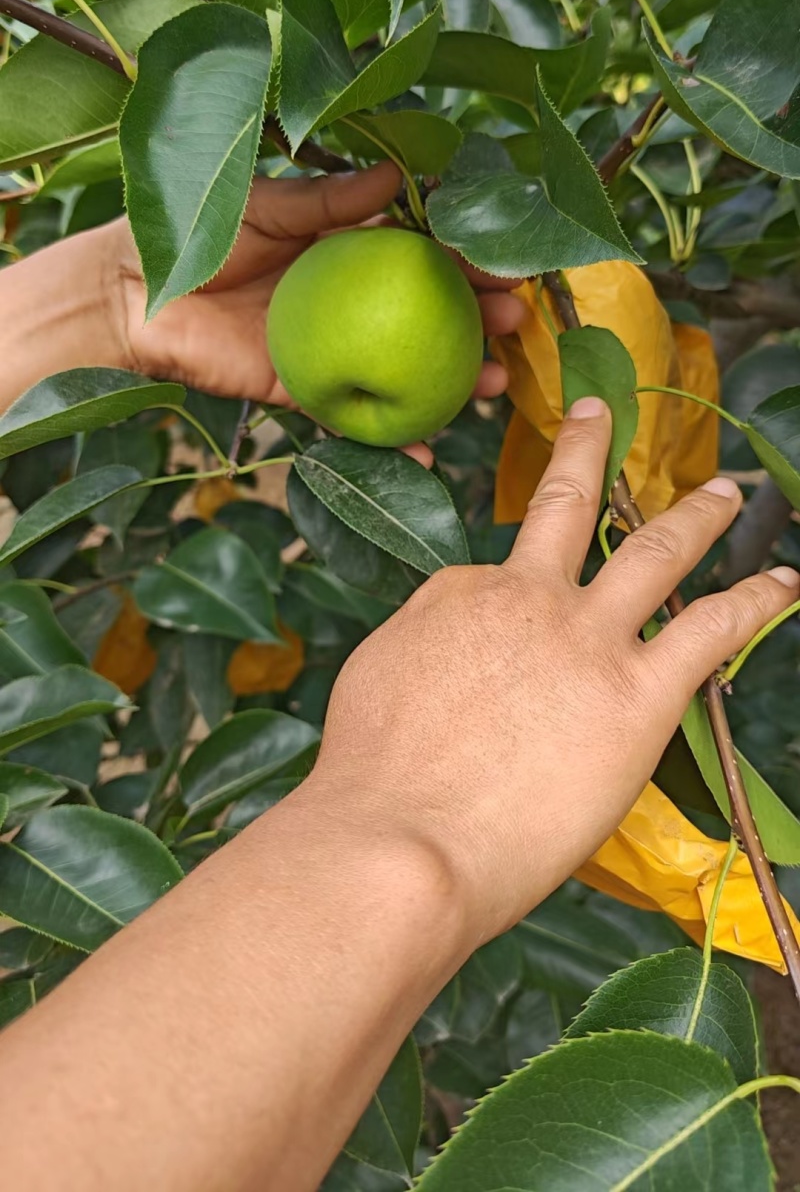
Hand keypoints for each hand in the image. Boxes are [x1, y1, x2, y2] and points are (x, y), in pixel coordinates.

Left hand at [117, 162, 525, 455]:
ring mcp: (329, 352)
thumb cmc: (198, 231)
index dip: (466, 260)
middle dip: (477, 323)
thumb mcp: (269, 205)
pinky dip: (389, 443)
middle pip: (428, 318)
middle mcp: (348, 304)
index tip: (508, 264)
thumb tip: (398, 176)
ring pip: (404, 374)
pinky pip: (351, 423)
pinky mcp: (298, 394)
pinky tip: (429, 452)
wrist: (136, 290)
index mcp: (346, 251)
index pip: (421, 256)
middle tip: (515, 324)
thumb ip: (330, 200)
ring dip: (452, 384)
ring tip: (494, 384)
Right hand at [311, 396, 799, 947]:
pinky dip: (756, 600)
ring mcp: (588, 638)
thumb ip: (424, 648)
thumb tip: (453, 650)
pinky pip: (712, 629)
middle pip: (564, 502)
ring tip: (727, 491)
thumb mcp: (375, 683)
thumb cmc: (371, 780)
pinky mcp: (640, 694)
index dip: (501, 601)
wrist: (402, 838)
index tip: (499, 644)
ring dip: (698, 514)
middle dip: (587, 449)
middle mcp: (527, 594)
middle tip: (601, 413)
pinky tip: (783, 585)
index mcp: (459, 594)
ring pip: (657, 550)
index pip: (492, 577)